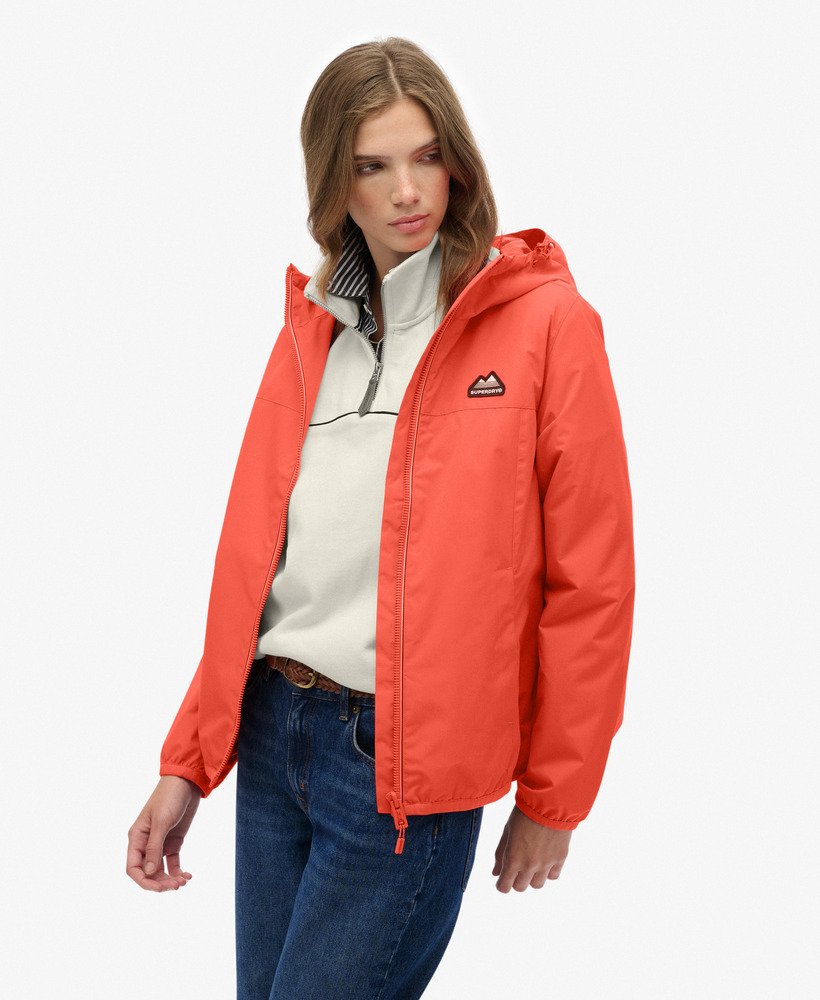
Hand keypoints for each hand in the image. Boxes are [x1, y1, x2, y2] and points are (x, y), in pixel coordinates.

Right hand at [126, 776, 200, 891]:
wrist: (187, 782)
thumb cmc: (170, 797)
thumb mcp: (162, 821)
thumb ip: (155, 847)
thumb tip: (149, 873)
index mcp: (137, 838)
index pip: (133, 868)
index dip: (143, 881)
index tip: (159, 888)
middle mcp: (146, 843)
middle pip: (148, 872)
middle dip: (160, 883)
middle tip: (177, 885)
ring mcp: (160, 843)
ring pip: (160, 870)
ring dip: (170, 879)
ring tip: (183, 881)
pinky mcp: (173, 841)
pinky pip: (172, 863)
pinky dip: (178, 871)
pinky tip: (187, 876)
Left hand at [492, 805, 571, 892]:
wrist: (549, 801)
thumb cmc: (524, 813)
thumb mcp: (507, 831)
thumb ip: (500, 854)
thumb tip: (495, 873)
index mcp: (513, 859)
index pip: (504, 887)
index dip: (502, 884)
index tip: (503, 877)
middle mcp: (530, 865)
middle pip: (520, 887)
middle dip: (516, 879)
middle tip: (517, 865)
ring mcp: (546, 864)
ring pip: (537, 885)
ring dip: (532, 877)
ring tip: (532, 861)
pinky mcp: (560, 858)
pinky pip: (553, 876)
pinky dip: (548, 871)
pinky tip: (545, 858)